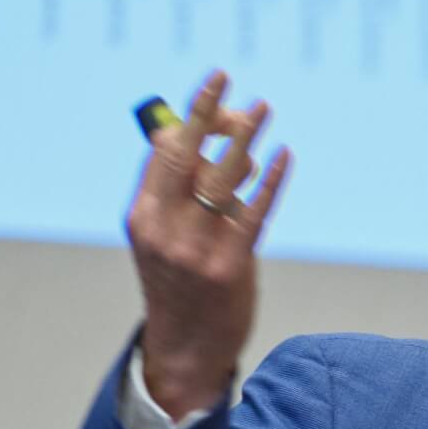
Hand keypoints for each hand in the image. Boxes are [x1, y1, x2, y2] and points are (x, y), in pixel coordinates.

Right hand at [125, 70, 291, 418]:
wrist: (185, 349)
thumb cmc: (181, 285)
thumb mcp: (165, 236)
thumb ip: (183, 193)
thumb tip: (219, 139)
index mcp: (143, 215)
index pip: (164, 150)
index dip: (192, 116)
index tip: (216, 92)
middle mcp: (165, 228)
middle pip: (186, 154)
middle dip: (209, 113)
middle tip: (228, 79)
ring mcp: (196, 248)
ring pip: (222, 177)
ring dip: (245, 138)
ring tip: (264, 109)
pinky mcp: (230, 266)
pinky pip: (254, 213)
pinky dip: (270, 182)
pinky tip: (284, 158)